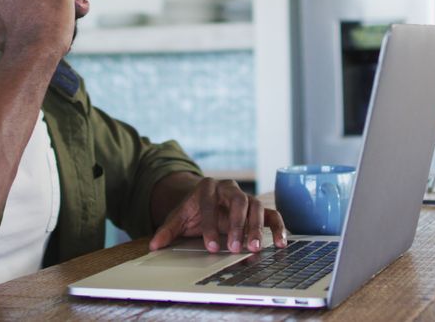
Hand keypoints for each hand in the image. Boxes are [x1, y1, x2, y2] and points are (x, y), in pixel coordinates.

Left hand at [148, 178, 287, 253]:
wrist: (206, 199)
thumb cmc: (193, 209)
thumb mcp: (179, 217)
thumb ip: (168, 230)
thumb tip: (154, 245)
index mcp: (207, 187)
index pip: (210, 204)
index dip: (210, 225)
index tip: (211, 246)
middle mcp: (229, 188)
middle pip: (238, 201)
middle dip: (237, 225)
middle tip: (236, 247)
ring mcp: (246, 197)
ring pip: (256, 207)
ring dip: (257, 228)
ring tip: (255, 248)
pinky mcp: (259, 207)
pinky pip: (272, 214)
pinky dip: (278, 227)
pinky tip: (280, 244)